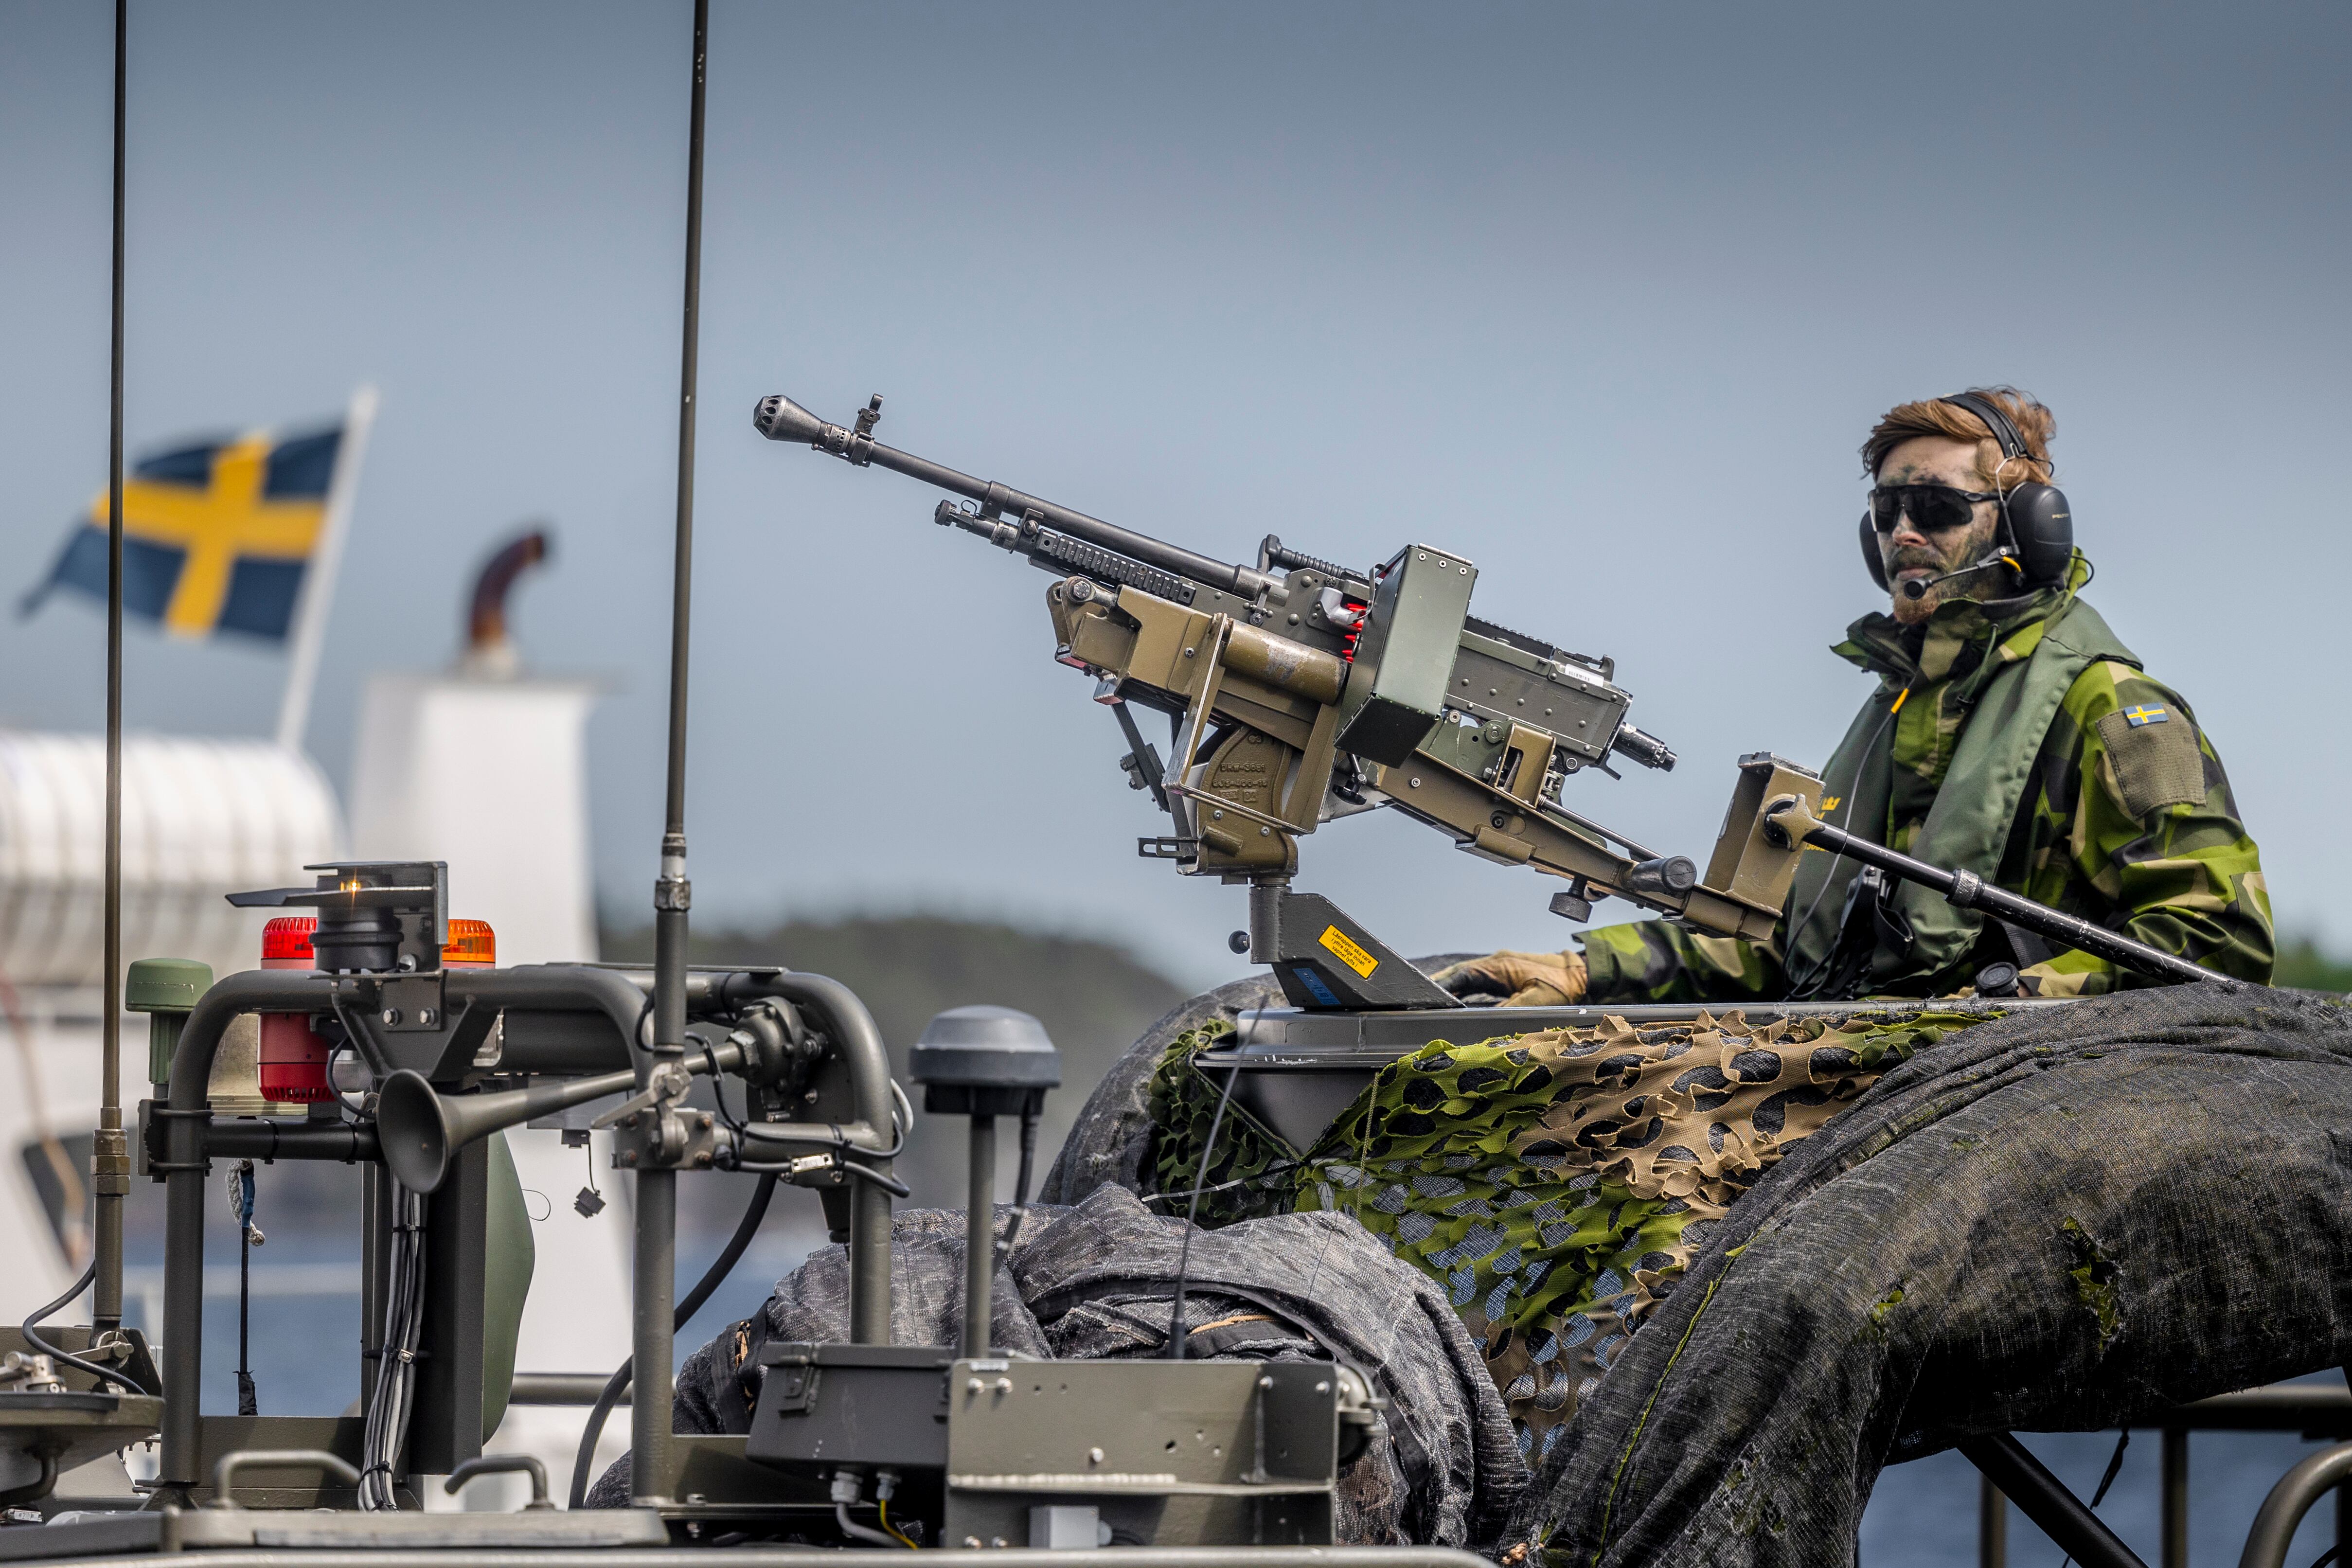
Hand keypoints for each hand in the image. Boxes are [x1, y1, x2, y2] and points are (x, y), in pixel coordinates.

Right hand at [1430, 949, 1587, 1006]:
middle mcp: (1497, 964)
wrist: (1582, 973)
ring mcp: (1501, 969)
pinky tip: (1458, 1002)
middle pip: (1460, 974)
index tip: (1423, 994)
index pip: (1462, 973)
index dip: (1441, 984)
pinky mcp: (1507, 977)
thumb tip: (1481, 1021)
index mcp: (1499, 965)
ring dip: (1451, 988)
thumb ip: (1507, 1009)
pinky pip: (1479, 983)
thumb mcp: (1534, 1000)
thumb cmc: (1562, 984)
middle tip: (1419, 999)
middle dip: (1439, 985)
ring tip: (1432, 1002)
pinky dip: (1465, 991)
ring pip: (1468, 978)